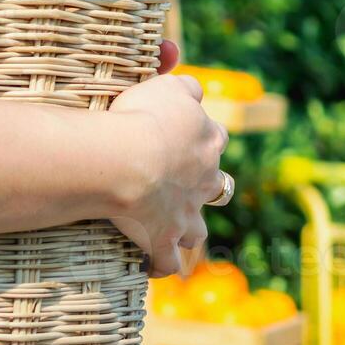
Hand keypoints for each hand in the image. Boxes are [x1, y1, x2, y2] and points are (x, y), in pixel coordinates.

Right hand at [107, 69, 226, 276]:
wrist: (127, 161)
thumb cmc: (143, 117)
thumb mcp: (167, 86)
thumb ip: (182, 81)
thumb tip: (187, 75)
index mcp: (207, 141)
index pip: (214, 137)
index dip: (202, 138)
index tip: (186, 139)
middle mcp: (204, 179)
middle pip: (217, 185)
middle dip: (204, 186)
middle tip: (183, 184)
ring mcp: (186, 214)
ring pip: (197, 228)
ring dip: (189, 229)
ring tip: (177, 231)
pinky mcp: (163, 240)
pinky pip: (167, 261)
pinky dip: (162, 265)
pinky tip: (154, 269)